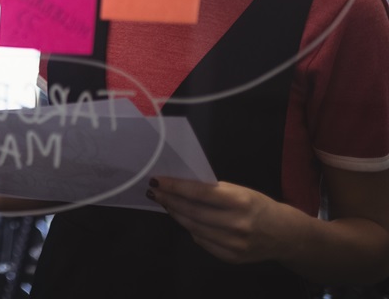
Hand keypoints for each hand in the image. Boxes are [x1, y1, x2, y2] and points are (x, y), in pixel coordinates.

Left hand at [150, 177, 294, 264]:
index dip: (174, 187)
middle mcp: (237, 224)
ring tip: (167, 204)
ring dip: (176, 215)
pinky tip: (185, 220)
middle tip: (155, 193)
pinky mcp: (231, 257)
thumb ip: (213, 191)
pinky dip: (191, 230)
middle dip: (170, 201)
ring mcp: (234, 244)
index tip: (156, 181)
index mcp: (240, 202)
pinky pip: (202, 242)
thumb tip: (180, 187)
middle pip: (192, 212)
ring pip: (193, 228)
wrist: (285, 235)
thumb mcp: (240, 191)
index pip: (198, 193)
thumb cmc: (258, 206)